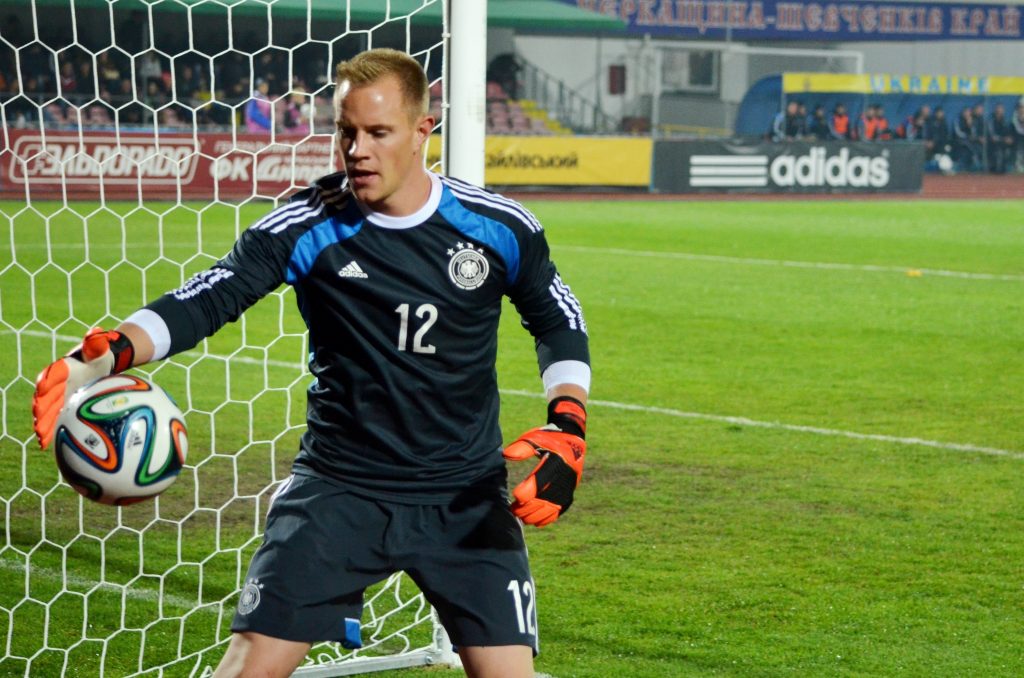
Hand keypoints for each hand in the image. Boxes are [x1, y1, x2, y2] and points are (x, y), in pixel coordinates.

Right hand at [32, 328, 134, 448]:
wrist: (100, 365)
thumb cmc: (100, 356)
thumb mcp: (100, 348)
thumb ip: (96, 343)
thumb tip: (96, 332)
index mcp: (64, 367)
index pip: (54, 373)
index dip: (48, 379)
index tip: (43, 385)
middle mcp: (56, 383)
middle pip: (45, 395)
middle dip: (41, 405)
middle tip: (38, 416)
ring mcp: (57, 396)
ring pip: (47, 411)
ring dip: (43, 423)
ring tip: (40, 436)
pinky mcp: (61, 407)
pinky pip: (54, 420)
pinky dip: (50, 431)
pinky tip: (46, 446)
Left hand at [503, 396, 586, 526]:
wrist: (572, 439)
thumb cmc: (549, 438)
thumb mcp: (534, 438)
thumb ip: (521, 448)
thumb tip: (506, 455)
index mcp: (555, 462)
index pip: (539, 482)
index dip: (526, 492)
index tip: (515, 495)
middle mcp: (563, 477)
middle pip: (543, 499)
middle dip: (526, 508)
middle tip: (512, 509)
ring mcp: (568, 487)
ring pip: (550, 509)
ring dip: (534, 515)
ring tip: (520, 516)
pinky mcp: (569, 493)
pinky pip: (559, 511)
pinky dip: (547, 519)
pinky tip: (535, 521)